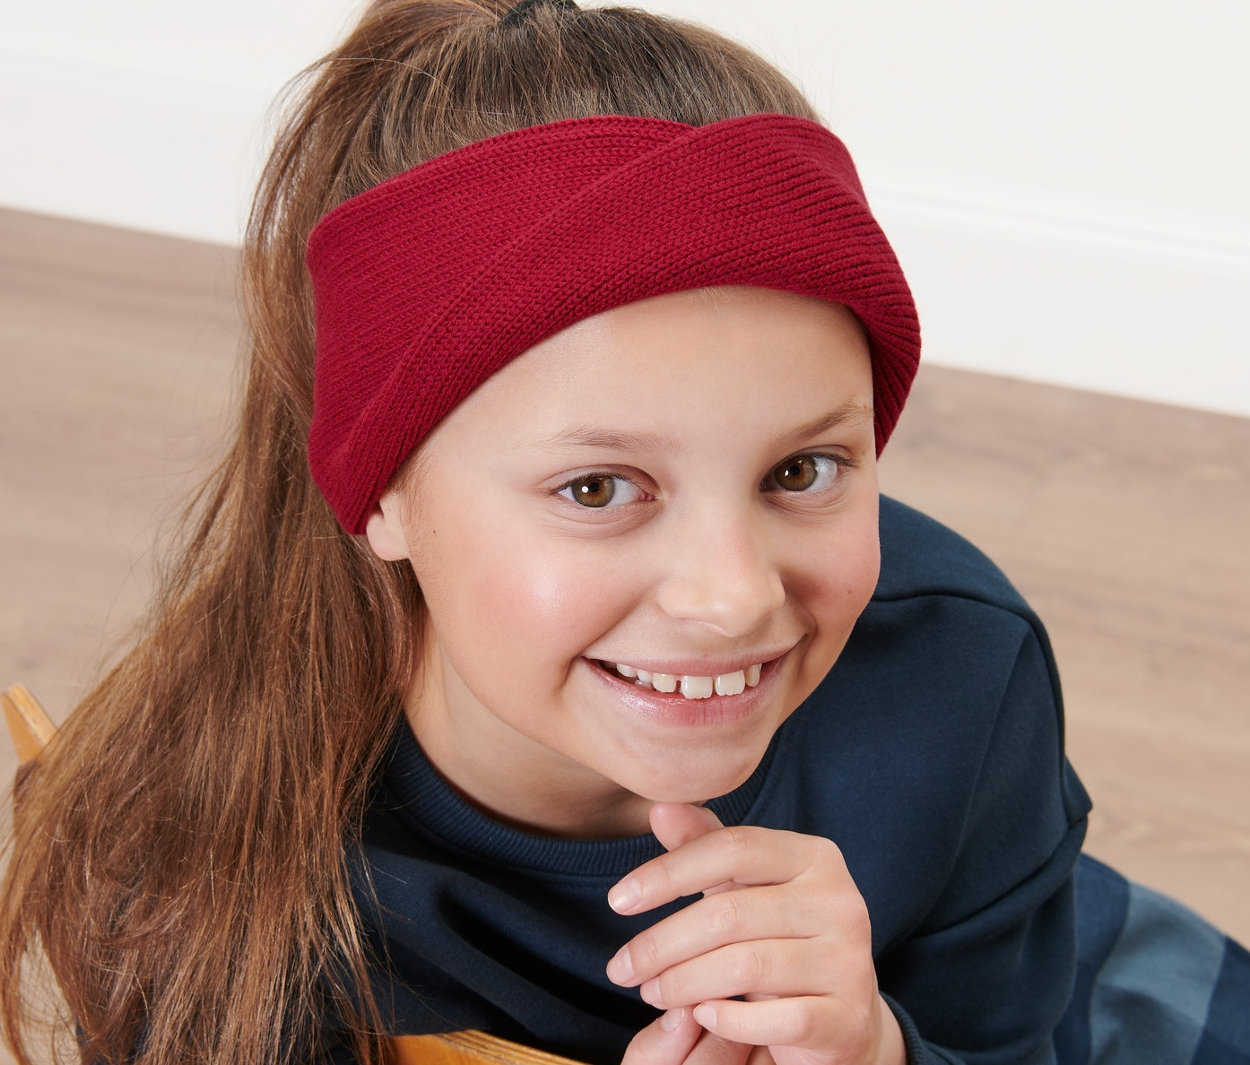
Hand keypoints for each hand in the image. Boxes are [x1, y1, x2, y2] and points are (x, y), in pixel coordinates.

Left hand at [612, 804, 904, 1064]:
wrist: (844, 1017)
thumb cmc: (781, 940)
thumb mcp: (744, 889)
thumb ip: (703, 848)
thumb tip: (659, 807)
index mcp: (815, 857)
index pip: (731, 848)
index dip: (668, 872)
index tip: (617, 901)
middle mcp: (840, 901)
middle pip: (729, 913)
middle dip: (661, 943)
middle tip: (621, 969)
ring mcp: (849, 961)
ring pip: (744, 967)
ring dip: (682, 983)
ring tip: (650, 992)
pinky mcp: (846, 1018)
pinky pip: (774, 1019)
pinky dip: (727, 1018)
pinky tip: (699, 1016)